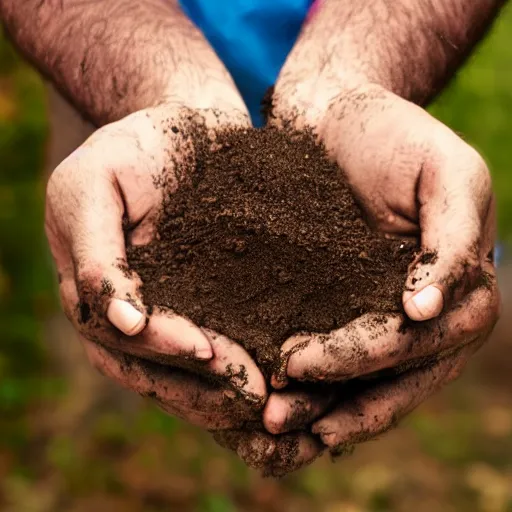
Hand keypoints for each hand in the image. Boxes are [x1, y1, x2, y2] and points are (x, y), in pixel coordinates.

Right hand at [46, 104, 266, 429]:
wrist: (184, 128)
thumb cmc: (138, 146)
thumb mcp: (96, 184)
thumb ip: (97, 252)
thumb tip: (120, 321)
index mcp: (89, 284)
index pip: (118, 333)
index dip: (160, 344)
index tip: (206, 351)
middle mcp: (116, 307)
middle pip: (147, 366)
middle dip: (196, 384)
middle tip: (250, 394)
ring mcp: (153, 308)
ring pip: (175, 371)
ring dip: (216, 393)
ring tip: (263, 403)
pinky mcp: (190, 304)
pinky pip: (202, 351)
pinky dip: (229, 375)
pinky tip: (267, 385)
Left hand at [263, 82, 499, 453]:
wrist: (336, 110)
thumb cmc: (393, 134)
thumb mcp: (448, 174)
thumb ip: (454, 242)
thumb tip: (430, 311)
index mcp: (456, 287)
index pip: (421, 345)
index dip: (368, 361)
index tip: (302, 362)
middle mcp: (420, 310)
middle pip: (391, 377)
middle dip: (337, 399)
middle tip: (278, 415)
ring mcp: (378, 308)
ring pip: (361, 379)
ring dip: (317, 406)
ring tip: (268, 422)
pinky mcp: (337, 300)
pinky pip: (330, 351)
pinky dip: (306, 381)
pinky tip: (267, 396)